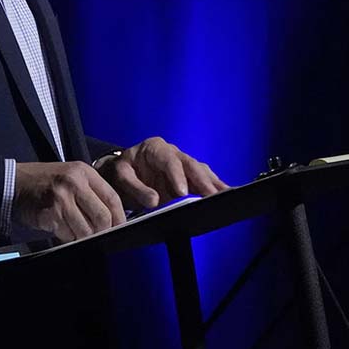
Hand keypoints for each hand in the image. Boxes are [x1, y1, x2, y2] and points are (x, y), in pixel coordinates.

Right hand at [13, 161, 124, 240]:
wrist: (14, 182)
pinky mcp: (50, 214)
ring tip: (76, 231)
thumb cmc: (45, 181)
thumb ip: (91, 192)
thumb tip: (111, 218)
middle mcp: (74, 183)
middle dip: (103, 231)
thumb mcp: (72, 176)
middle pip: (102, 217)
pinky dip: (67, 237)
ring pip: (86, 230)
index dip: (119, 216)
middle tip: (99, 236)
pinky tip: (60, 229)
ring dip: (83, 237)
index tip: (120, 227)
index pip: (112, 197)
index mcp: (84, 172)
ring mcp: (61, 198)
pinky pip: (67, 234)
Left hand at [94, 136, 226, 208]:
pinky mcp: (189, 177)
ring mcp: (183, 164)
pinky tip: (226, 195)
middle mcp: (173, 152)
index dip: (177, 176)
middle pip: (191, 165)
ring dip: (213, 184)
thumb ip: (136, 188)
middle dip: (202, 181)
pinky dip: (215, 187)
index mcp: (155, 147)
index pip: (169, 160)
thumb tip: (154, 201)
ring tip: (225, 196)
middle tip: (210, 196)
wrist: (125, 171)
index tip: (182, 192)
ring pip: (201, 171)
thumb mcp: (122, 176)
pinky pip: (204, 180)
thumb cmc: (124, 171)